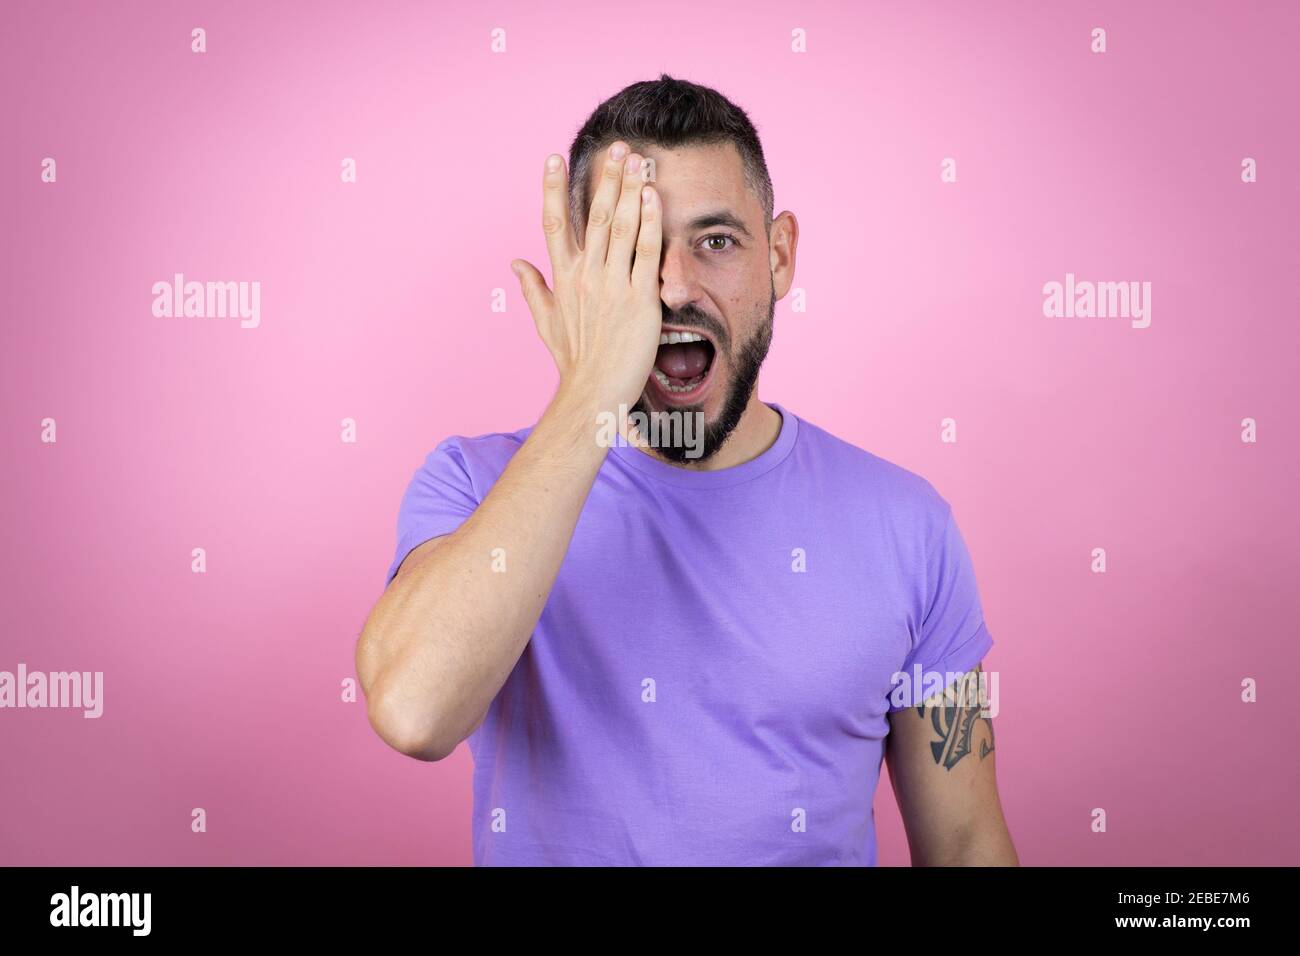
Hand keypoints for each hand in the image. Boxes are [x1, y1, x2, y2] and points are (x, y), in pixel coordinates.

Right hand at [511, 141, 662, 412]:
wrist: (594, 391)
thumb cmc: (573, 360)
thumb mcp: (546, 322)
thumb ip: (533, 288)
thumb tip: (516, 263)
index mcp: (562, 277)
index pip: (553, 222)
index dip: (553, 187)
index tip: (555, 157)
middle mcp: (585, 275)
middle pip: (593, 215)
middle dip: (605, 178)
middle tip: (617, 146)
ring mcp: (612, 285)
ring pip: (620, 226)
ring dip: (629, 189)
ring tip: (638, 160)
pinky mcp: (639, 299)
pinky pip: (645, 252)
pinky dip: (648, 222)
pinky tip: (652, 197)